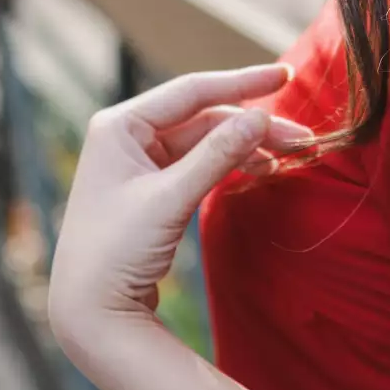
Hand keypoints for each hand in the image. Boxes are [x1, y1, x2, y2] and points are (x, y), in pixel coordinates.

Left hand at [47, 62, 314, 356]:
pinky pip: (199, 164)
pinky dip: (230, 165)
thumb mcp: (170, 200)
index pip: (191, 91)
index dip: (242, 82)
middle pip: (203, 118)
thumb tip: (260, 117)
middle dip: (251, 126)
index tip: (285, 76)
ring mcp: (139, 162)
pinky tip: (262, 168)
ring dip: (246, 146)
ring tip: (290, 157)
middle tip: (301, 138)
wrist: (89, 312)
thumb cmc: (116, 252)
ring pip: (205, 142)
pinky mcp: (152, 188)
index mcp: (119, 125)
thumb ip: (216, 155)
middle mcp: (127, 136)